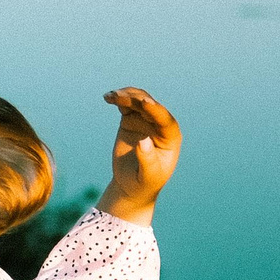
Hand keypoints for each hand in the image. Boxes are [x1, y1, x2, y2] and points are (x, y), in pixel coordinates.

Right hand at [97, 86, 180, 225]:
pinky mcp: (131, 119)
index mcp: (170, 138)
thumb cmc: (145, 182)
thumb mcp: (148, 176)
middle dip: (137, 98)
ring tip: (112, 96)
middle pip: (151, 106)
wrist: (132, 184)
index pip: (165, 120)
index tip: (145, 103)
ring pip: (138, 100)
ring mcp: (145, 120)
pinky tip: (108, 97)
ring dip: (126, 95)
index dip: (156, 110)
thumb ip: (148, 160)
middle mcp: (160, 125)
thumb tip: (144, 141)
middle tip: (121, 97)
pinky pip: (126, 104)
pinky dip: (118, 98)